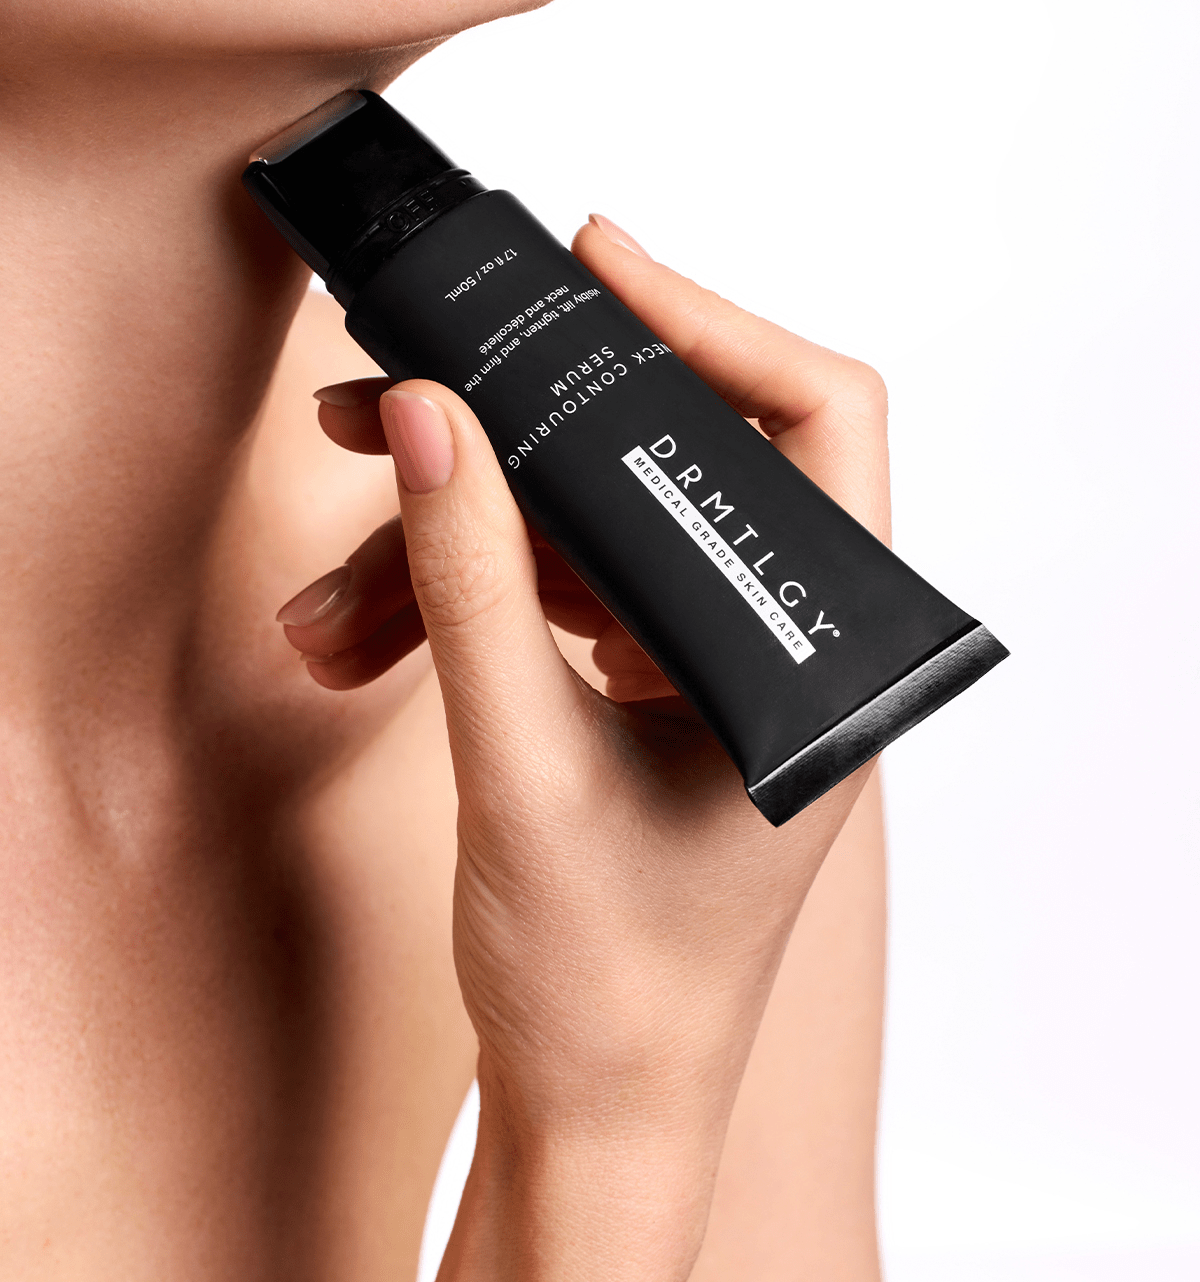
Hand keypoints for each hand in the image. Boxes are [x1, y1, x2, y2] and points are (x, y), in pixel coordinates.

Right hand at [276, 215, 890, 1278]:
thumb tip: (424, 414)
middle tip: (402, 388)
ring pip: (585, 528)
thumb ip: (469, 581)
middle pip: (669, 457)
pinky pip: (553, 588)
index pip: (815, 422)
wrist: (590, 1101)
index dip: (713, 320)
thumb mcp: (522, 767)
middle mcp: (778, 640)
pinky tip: (359, 627)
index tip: (597, 262)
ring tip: (330, 596)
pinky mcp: (642, 684)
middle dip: (523, 432)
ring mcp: (707, 660)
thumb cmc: (608, 980)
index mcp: (818, 656)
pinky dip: (460, 592)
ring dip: (454, 538)